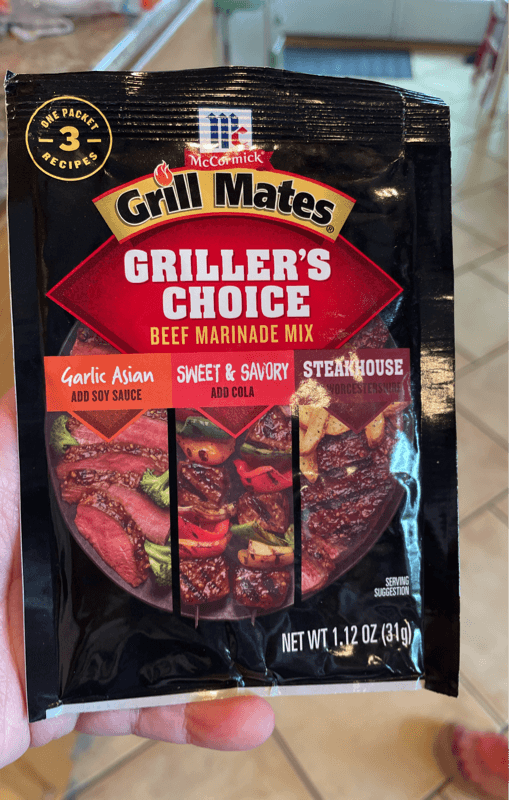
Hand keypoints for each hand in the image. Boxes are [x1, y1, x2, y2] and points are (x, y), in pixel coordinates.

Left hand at [0, 388, 273, 768]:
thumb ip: (3, 454)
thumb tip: (37, 384)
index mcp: (43, 524)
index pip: (117, 480)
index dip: (167, 457)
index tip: (224, 431)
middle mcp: (64, 575)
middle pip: (156, 555)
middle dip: (218, 547)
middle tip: (283, 529)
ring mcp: (76, 639)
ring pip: (168, 637)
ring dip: (232, 647)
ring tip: (289, 637)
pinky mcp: (77, 701)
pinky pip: (147, 709)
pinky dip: (199, 720)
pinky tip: (248, 719)